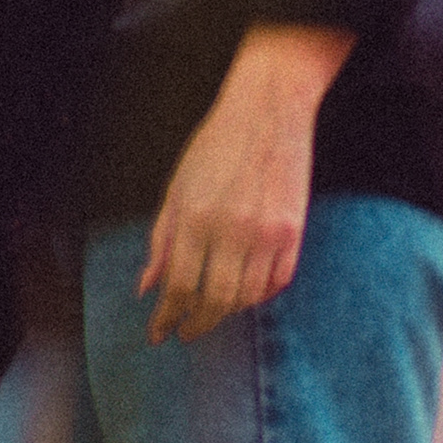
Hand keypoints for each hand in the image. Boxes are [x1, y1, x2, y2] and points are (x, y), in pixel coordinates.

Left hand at [141, 24, 355, 343]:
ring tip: (213, 312)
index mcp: (196, 217)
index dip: (166, 317)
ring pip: (248, 297)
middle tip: (186, 332)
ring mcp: (268, 231)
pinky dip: (260, 295)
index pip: (179, 286)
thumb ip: (161, 240)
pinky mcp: (294, 230)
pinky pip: (278, 281)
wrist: (268, 110)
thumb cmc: (215, 146)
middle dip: (196, 324)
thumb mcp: (177, 188)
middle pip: (214, 301)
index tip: (159, 332)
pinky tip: (246, 294)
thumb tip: (147, 288)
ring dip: (227, 312)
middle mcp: (232, 229)